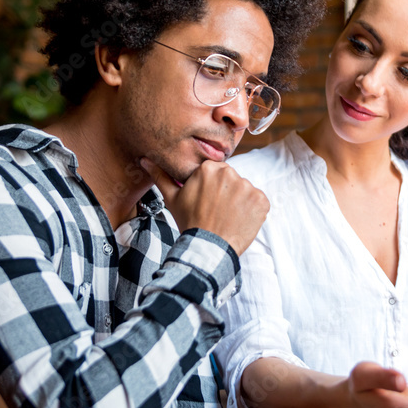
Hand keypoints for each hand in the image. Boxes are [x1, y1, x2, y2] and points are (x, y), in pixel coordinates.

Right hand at [139, 158, 268, 255]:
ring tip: (227, 217)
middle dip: (226, 192)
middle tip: (216, 211)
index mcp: (209, 168)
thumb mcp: (172, 198)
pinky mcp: (261, 201)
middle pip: (231, 179)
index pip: (215, 172)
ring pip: (244, 190)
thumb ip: (161, 176)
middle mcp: (230, 173)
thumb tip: (145, 159)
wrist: (208, 248)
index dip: (211, 187)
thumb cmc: (190, 222)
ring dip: (239, 202)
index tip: (207, 201)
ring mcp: (248, 187)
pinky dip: (252, 211)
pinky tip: (239, 221)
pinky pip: (258, 202)